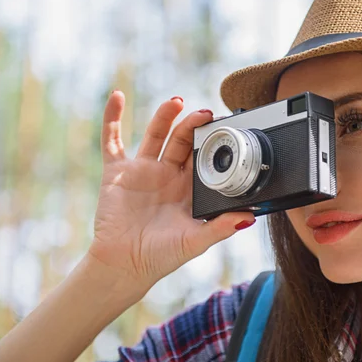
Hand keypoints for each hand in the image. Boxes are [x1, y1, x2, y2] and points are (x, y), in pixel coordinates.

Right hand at [87, 91, 254, 295]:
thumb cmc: (161, 256)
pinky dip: (112, 118)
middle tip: (205, 113)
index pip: (203, 157)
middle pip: (182, 141)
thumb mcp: (195, 241)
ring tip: (177, 102)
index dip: (212, 141)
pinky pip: (112, 140)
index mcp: (188, 188)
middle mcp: (168, 175)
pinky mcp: (117, 172)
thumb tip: (249, 218)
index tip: (223, 127)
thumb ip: (220, 228)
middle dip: (193, 125)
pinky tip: (117, 97)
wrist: (124, 265)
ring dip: (165, 116)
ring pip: (155, 135)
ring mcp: (142, 171)